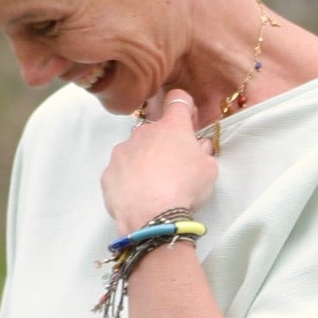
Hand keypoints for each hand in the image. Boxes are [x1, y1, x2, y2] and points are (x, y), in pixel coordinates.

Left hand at [101, 90, 217, 234]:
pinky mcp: (108, 173)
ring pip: (135, 151)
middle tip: (174, 168)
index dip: (185, 109)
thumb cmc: (184, 188)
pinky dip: (129, 181)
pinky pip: (121, 172)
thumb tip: (199, 147)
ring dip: (145, 162)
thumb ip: (204, 152)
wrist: (152, 216)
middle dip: (164, 144)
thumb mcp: (209, 170)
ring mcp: (122, 151)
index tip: (189, 123)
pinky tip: (140, 197)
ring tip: (155, 188)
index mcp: (171, 127)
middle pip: (155, 130)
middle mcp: (143, 132)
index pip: (178, 100)